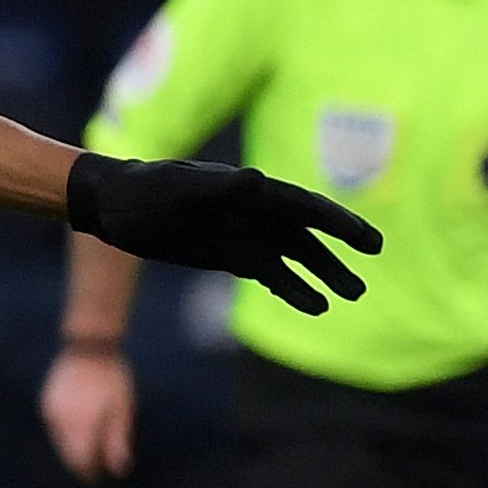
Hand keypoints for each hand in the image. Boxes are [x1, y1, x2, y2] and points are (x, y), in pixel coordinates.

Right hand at [40, 344, 136, 481]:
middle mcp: (60, 420)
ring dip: (72, 450)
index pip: (80, 460)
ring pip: (59, 443)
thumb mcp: (122, 408)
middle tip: (95, 471)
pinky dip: (65, 436)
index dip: (89, 473)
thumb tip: (117, 470)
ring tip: (88, 452)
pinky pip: (55, 429)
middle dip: (80, 464)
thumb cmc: (113, 378)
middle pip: (67, 454)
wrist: (89, 347)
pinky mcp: (46, 404)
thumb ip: (117, 440)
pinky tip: (78, 433)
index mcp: (81, 423)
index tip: (99, 479)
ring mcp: (50, 412)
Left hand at [65, 153, 378, 314]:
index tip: (366, 239)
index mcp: (250, 190)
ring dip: (323, 275)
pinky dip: (294, 290)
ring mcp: (246, 235)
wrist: (115, 206)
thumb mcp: (175, 186)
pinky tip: (316, 306)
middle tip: (372, 262)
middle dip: (340, 248)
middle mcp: (255, 212)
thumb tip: (255, 180)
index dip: (337, 222)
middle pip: (308, 233)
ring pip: (295, 257)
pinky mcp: (232, 256)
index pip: (303, 207)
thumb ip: (214, 186)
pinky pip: (271, 274)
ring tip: (352, 295)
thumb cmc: (144, 189)